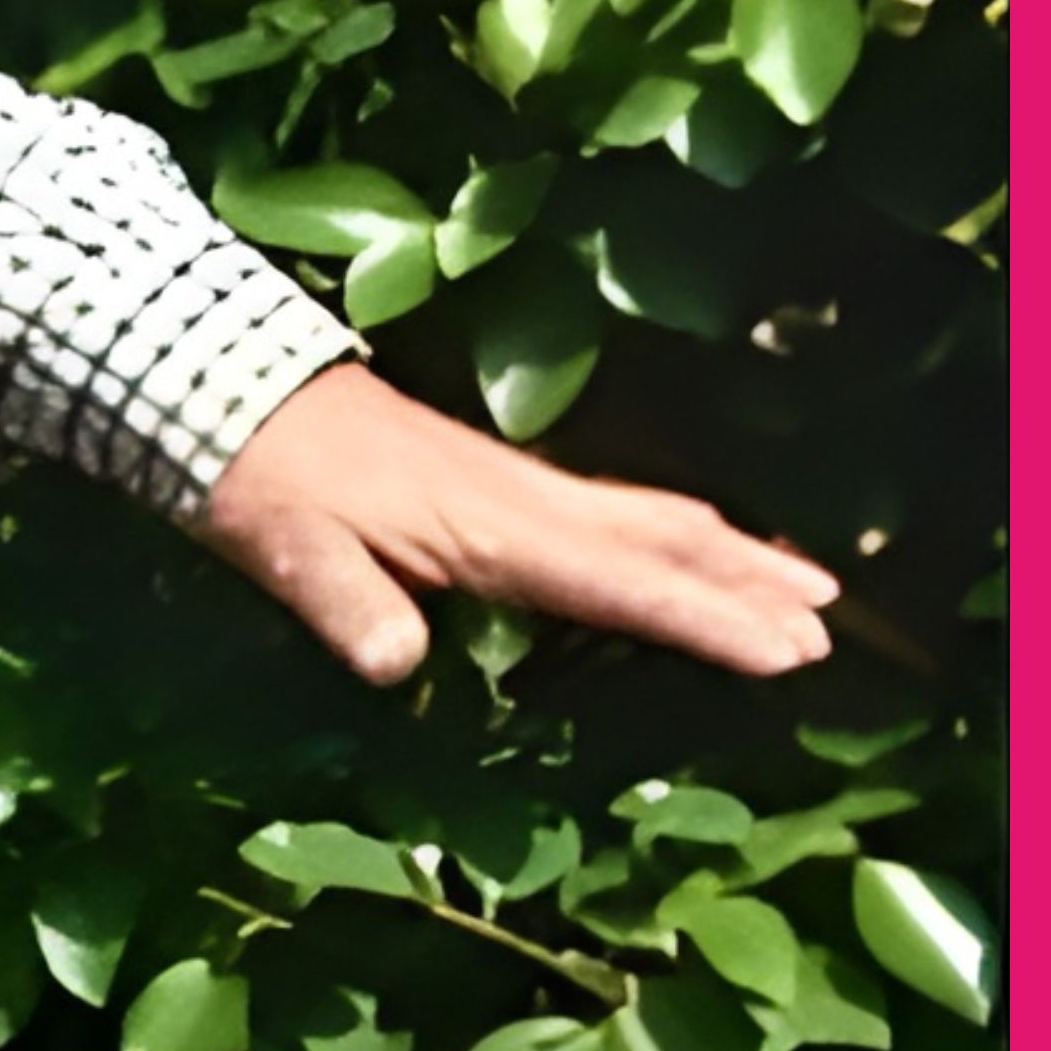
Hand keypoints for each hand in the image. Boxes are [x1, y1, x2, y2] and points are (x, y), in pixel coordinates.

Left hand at [193, 359, 838, 682]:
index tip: (788, 650)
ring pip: (645, 519)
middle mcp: (520, 499)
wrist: (216, 386)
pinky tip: (689, 547)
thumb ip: (342, 603)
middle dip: (747, 583)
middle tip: (834, 625)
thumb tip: (394, 664)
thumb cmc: (254, 477)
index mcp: (488, 527)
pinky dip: (674, 534)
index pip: (617, 583)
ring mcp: (510, 484)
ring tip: (807, 584)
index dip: (703, 619)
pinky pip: (611, 512)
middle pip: (659, 542)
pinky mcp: (489, 480)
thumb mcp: (284, 548)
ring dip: (729, 552)